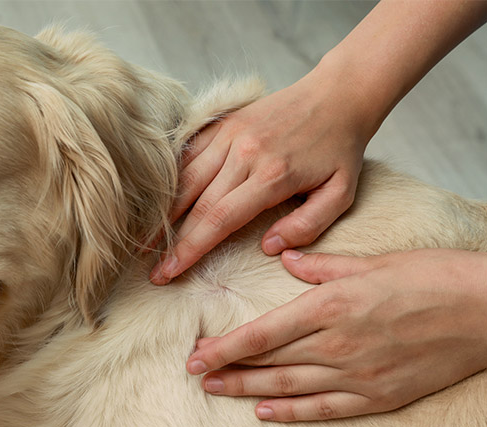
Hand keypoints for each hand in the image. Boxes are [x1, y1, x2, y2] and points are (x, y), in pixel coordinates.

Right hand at [150, 67, 371, 284]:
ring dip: (163, 213)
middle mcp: (244, 153)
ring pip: (185, 179)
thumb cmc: (341, 149)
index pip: (219, 220)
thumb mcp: (341, 194)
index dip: (190, 249)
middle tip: (153, 270)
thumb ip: (307, 226)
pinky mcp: (224, 124)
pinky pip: (189, 155)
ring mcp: (230, 135)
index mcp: (272, 175)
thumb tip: (269, 248)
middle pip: (196, 205)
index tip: (170, 272)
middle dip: (171, 242)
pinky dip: (172, 180)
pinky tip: (160, 203)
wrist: (338, 94)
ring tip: (146, 241)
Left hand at [186, 249, 486, 421]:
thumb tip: (285, 258)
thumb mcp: (370, 261)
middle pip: (268, 361)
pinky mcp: (377, 396)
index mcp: (331, 306)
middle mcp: (336, 344)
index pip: (262, 332)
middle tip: (195, 373)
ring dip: (247, 390)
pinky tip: (265, 411)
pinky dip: (291, 412)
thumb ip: (320, 266)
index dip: (225, 347)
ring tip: (217, 391)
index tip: (195, 355)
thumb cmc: (430, 277)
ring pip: (288, 387)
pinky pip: (324, 409)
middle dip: (227, 368)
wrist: (485, 311)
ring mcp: (356, 375)